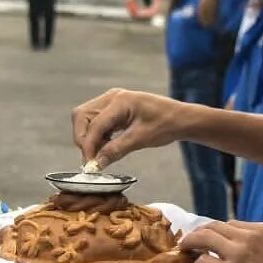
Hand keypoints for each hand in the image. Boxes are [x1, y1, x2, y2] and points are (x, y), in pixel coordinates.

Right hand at [72, 88, 189, 167]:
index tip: (90, 165)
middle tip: (92, 159)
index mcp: (120, 101)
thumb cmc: (165, 124)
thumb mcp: (141, 139)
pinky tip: (106, 147)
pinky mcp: (113, 108)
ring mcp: (111, 101)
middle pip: (82, 116)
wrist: (180, 118)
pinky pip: (95, 121)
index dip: (89, 146)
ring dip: (88, 137)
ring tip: (100, 155)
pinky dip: (96, 135)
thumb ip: (117, 149)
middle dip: (83, 138)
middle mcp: (112, 97)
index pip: (94, 124)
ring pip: (86, 118)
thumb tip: (97, 163)